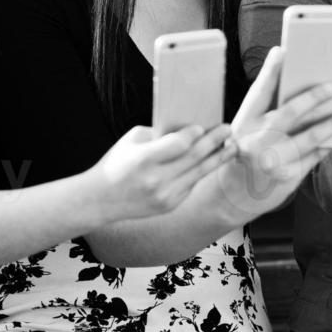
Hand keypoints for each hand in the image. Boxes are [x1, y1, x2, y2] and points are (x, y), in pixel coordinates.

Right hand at [94, 122, 234, 221]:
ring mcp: (166, 195)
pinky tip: (212, 160)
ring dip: (218, 158)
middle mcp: (157, 180)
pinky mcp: (170, 205)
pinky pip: (191, 184)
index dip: (194, 134)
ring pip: (200, 173)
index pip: (179, 145)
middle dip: (215, 142)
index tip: (203, 126)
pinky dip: (201, 171)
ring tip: (231, 146)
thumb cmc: (116, 163)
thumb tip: (188, 128)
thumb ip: (159, 134)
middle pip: (195, 158)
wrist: (100, 200)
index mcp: (144, 160)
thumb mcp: (132, 141)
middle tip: (227, 129)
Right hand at [212, 47, 331, 221]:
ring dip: (331, 124)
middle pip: (287, 114)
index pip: (259, 92)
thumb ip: (271, 110)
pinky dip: (327, 145)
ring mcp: (270, 161)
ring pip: (307, 138)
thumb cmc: (247, 150)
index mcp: (244, 122)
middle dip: (311, 99)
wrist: (232, 195)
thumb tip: (306, 90)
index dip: (271, 71)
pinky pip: (312, 157)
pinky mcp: (285, 178)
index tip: (283, 50)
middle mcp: (254, 141)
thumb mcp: (249, 128)